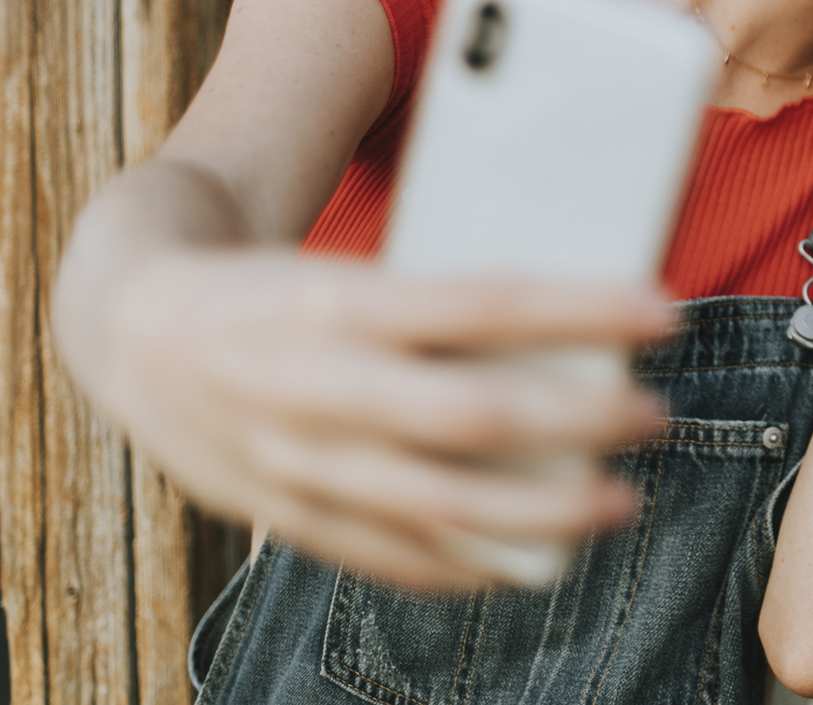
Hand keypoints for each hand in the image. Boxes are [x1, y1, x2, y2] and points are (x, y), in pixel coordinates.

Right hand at [95, 251, 672, 589]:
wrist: (131, 329)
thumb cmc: (279, 286)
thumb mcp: (348, 265)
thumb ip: (445, 290)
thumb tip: (578, 285)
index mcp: (333, 302)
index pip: (480, 302)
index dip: (579, 309)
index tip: (664, 310)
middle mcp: (315, 388)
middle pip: (473, 415)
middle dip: (581, 421)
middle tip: (655, 413)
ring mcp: (299, 466)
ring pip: (441, 503)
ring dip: (546, 511)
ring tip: (624, 500)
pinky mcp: (291, 519)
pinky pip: (395, 556)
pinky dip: (473, 564)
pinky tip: (537, 560)